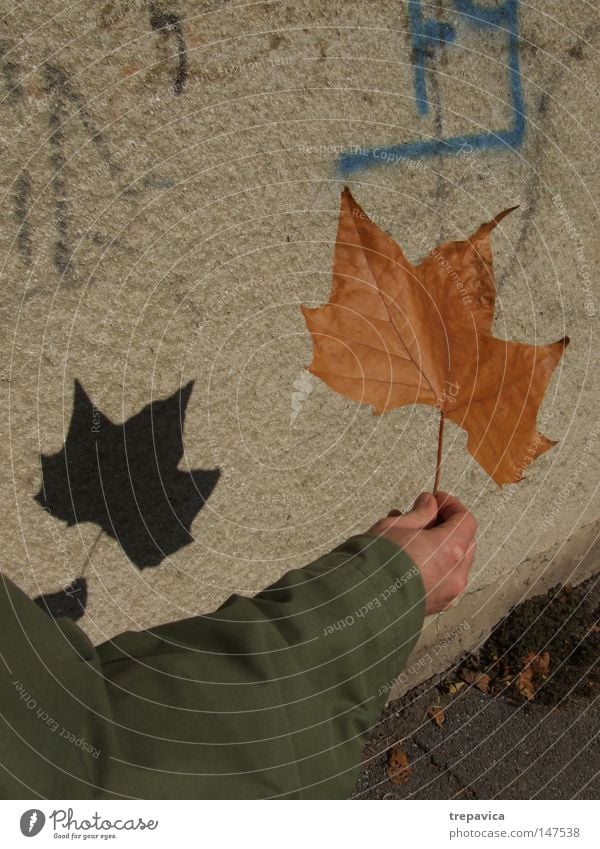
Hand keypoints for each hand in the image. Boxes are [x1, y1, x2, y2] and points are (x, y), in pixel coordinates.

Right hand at [367, 491, 476, 615]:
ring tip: (411, 537)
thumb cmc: (378, 561)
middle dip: (448, 526)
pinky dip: (435, 566)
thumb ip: (419, 513)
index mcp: (450, 550)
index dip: (451, 505)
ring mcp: (448, 593)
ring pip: (454, 562)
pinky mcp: (437, 605)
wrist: (361, 601)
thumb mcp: (396, 526)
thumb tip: (429, 503)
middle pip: (465, 542)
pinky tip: (411, 557)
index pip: (465, 520)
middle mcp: (456, 574)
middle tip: (425, 516)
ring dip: (440, 547)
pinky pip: (444, 579)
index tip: (436, 499)